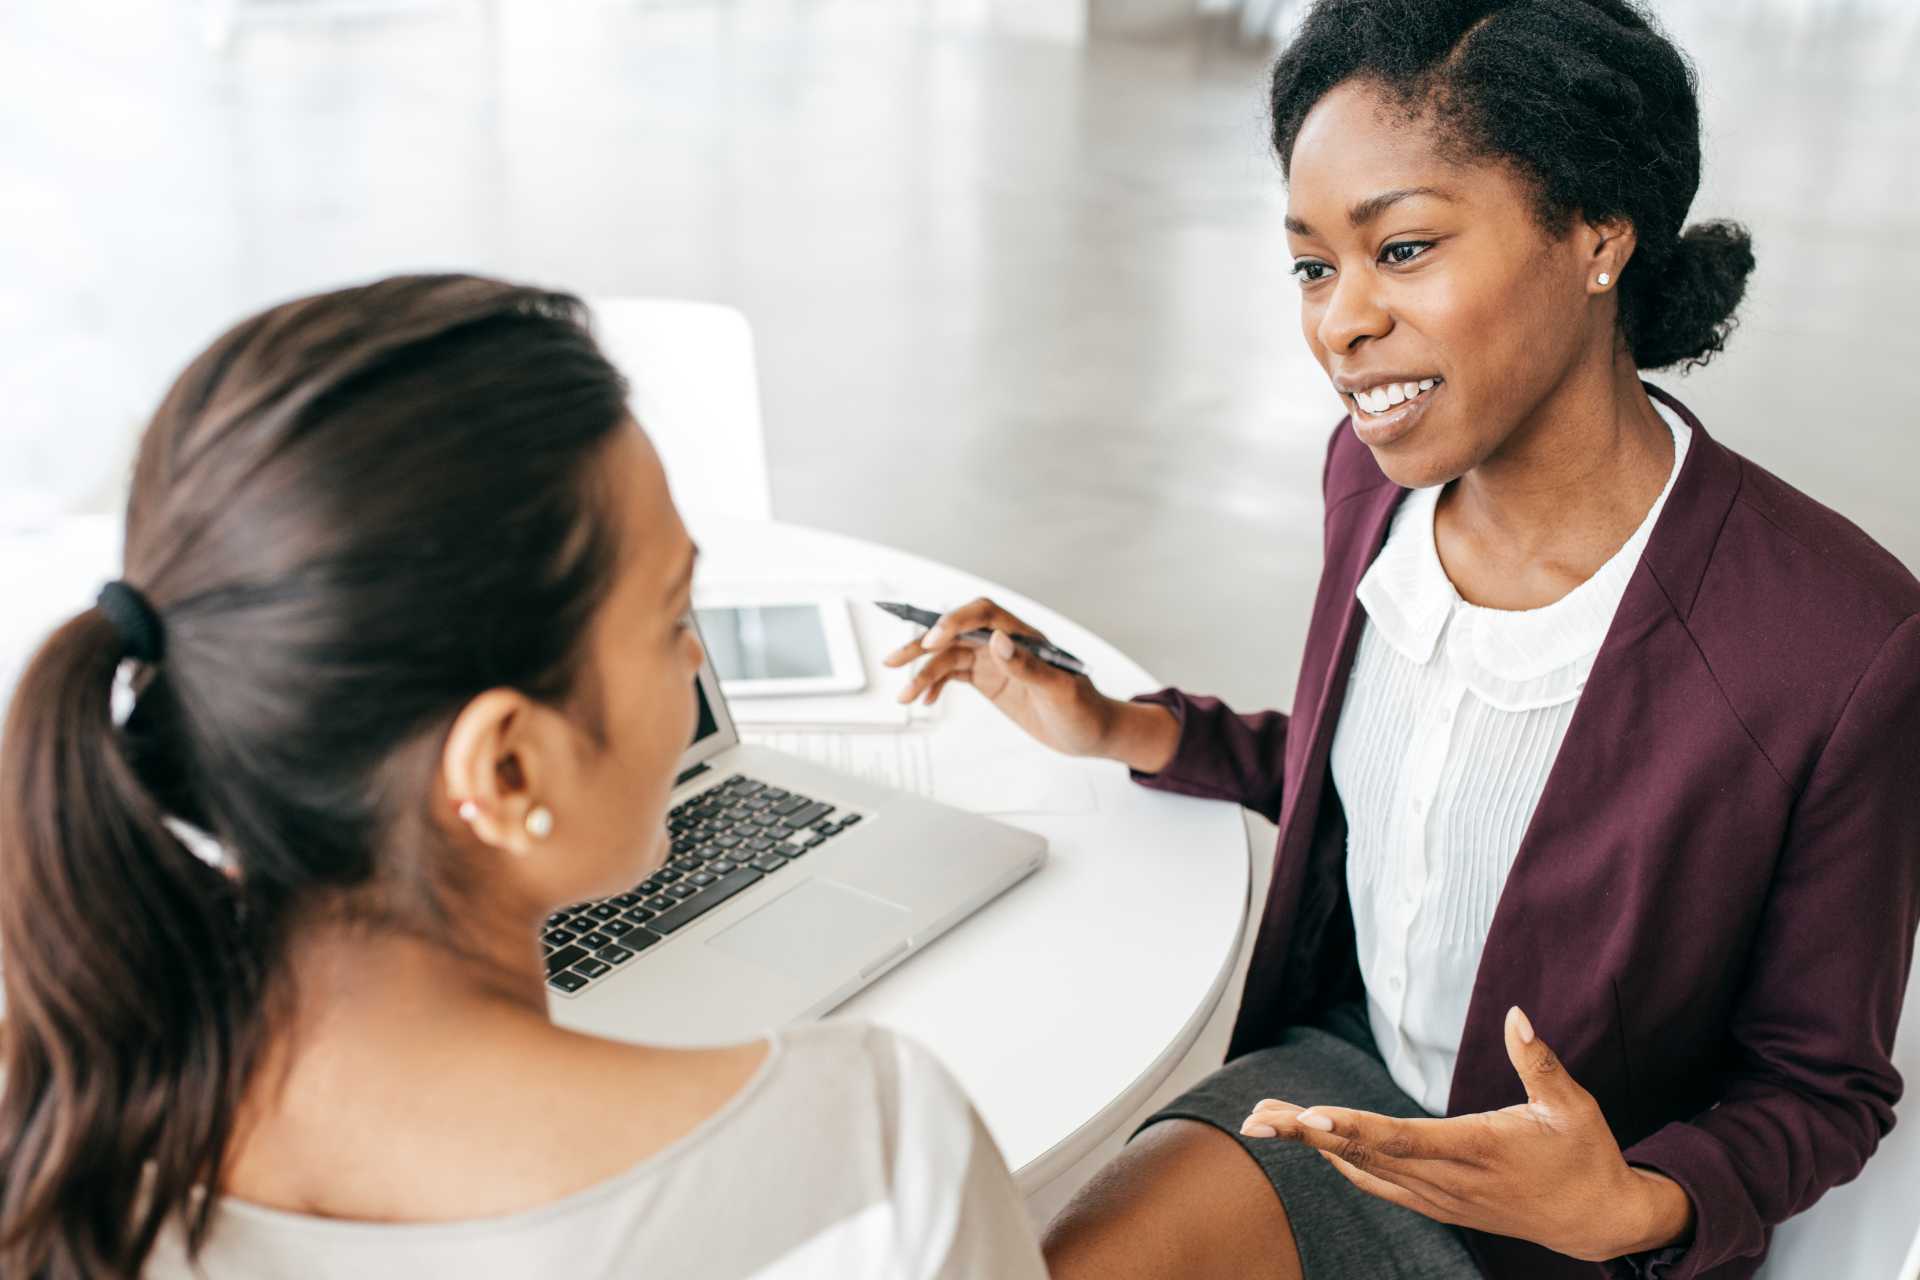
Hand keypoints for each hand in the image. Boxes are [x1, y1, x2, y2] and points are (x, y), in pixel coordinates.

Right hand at [882, 597, 1117, 757]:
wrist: (1090, 732)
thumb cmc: (1084, 710)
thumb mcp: (1060, 691)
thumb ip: (1028, 665)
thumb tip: (999, 640)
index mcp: (1025, 637)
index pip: (983, 615)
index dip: (955, 622)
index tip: (934, 641)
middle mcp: (1005, 644)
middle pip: (957, 633)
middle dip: (924, 644)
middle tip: (895, 660)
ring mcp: (995, 662)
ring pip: (950, 657)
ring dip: (924, 673)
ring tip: (904, 695)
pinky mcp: (989, 680)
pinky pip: (955, 675)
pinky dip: (936, 685)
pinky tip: (924, 699)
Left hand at [1237, 1007, 1694, 1262]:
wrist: (1597, 1220)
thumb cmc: (1584, 1155)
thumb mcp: (1571, 1105)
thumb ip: (1538, 1061)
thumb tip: (1515, 1015)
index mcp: (1479, 1149)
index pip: (1403, 1139)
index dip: (1352, 1128)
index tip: (1307, 1117)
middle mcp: (1450, 1179)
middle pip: (1365, 1154)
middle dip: (1306, 1135)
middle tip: (1256, 1119)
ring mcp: (1441, 1197)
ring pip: (1364, 1169)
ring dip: (1313, 1146)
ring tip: (1264, 1122)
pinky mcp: (1440, 1204)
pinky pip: (1380, 1184)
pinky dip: (1343, 1162)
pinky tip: (1314, 1144)